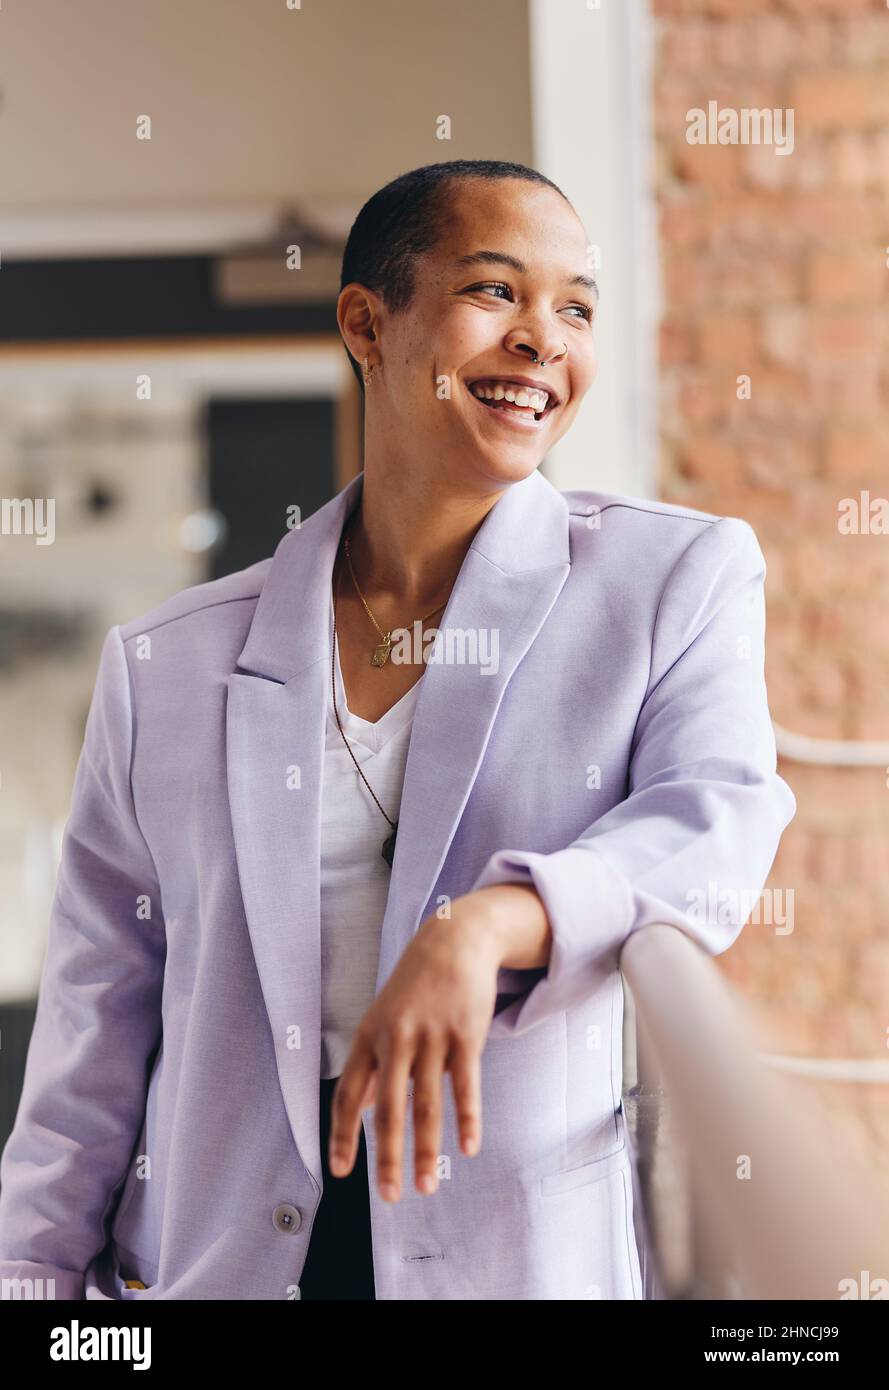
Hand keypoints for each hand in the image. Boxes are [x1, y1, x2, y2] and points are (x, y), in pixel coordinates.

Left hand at [328, 894, 504, 1201]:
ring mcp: (431, 1036)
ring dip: (426, 1150)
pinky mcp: (466, 1034)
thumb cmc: (415, 986)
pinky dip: (467, 1119)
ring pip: (427, 1104)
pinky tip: (468, 1148)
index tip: (342, 1171)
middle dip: (387, 1157)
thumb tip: (363, 1110)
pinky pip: (466, 1085)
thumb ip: (373, 1064)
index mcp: (368, 1038)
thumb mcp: (383, 1018)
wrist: (452, 941)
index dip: (345, 1135)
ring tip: (425, 1186)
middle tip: (390, 1197)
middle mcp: (395, 1039)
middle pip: (389, 1109)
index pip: (349, 1095)